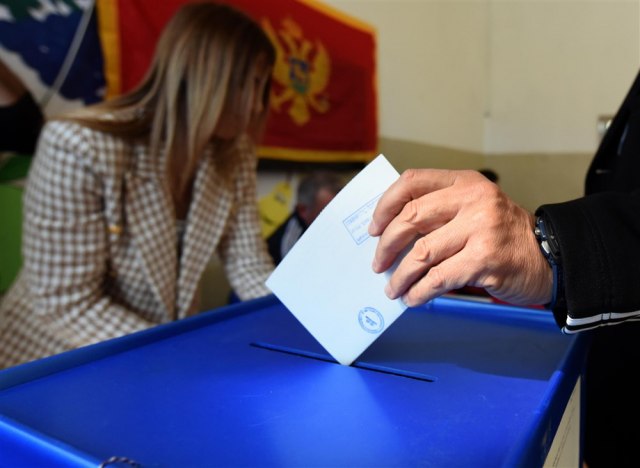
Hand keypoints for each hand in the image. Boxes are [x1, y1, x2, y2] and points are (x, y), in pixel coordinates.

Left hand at [369, 169, 552, 306]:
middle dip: (386, 245)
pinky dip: (419, 291)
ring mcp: (481, 228)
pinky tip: (413, 298)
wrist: (550, 257)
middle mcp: (474, 200)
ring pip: (421, 253)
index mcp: (465, 182)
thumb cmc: (504, 236)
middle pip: (411, 218)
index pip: (412, 182)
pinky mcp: (485, 259)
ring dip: (400, 276)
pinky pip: (438, 278)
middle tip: (378, 263)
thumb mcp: (475, 208)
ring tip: (393, 288)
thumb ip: (440, 212)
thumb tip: (391, 236)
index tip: (374, 228)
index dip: (386, 205)